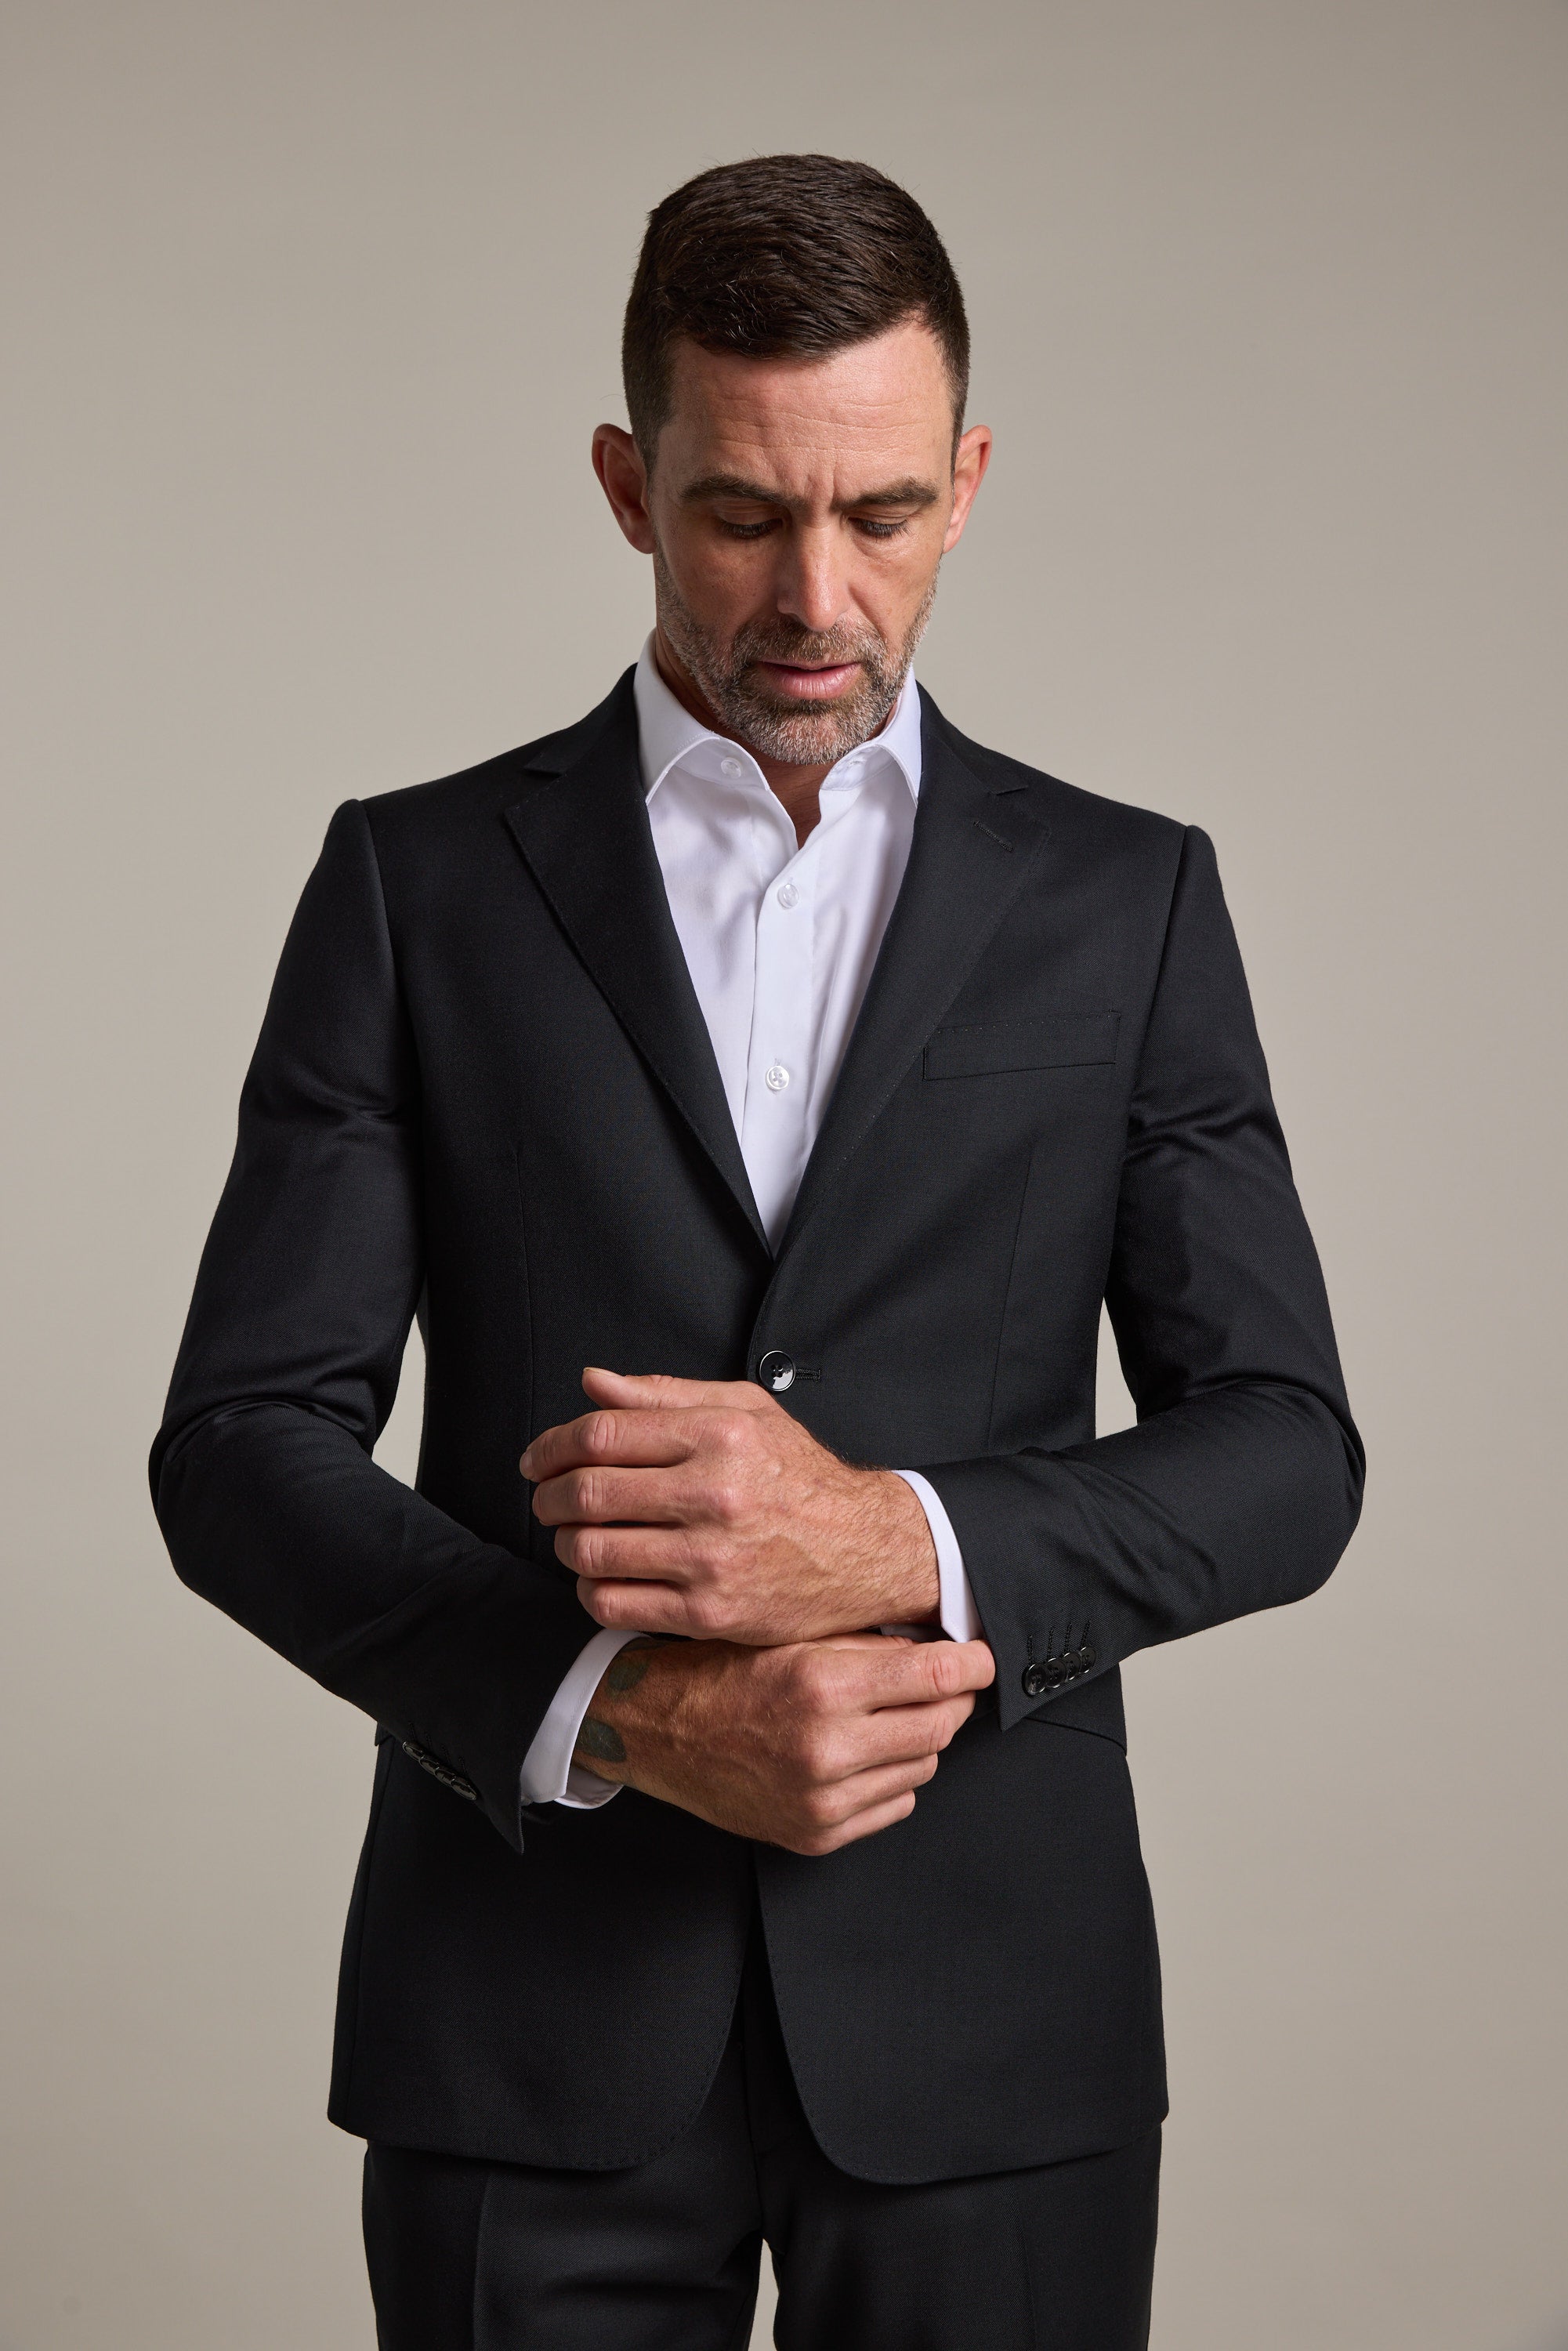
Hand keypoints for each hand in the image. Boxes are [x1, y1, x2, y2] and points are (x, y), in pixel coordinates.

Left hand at [521, 1369, 940, 1644]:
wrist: (865, 1549)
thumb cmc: (800, 1478)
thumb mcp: (746, 1412)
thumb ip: (665, 1395)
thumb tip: (594, 1382)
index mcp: (718, 1435)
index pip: (601, 1436)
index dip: (551, 1447)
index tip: (537, 1460)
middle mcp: (714, 1494)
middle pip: (587, 1493)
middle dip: (548, 1497)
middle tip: (547, 1499)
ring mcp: (710, 1558)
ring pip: (592, 1551)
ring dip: (566, 1543)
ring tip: (576, 1536)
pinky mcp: (709, 1612)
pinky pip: (614, 1603)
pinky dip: (591, 1589)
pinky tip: (604, 1575)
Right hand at [571, 1632, 995, 1855]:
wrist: (658, 1730)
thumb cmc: (723, 1671)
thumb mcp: (792, 1633)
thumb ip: (868, 1640)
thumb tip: (938, 1645)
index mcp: (823, 1686)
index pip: (937, 1679)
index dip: (972, 1664)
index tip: (982, 1657)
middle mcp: (826, 1748)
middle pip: (940, 1726)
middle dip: (952, 1700)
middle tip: (945, 1682)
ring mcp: (822, 1799)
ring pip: (922, 1766)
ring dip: (919, 1738)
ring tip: (889, 1715)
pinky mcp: (816, 1833)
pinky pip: (894, 1804)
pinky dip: (893, 1777)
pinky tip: (865, 1753)